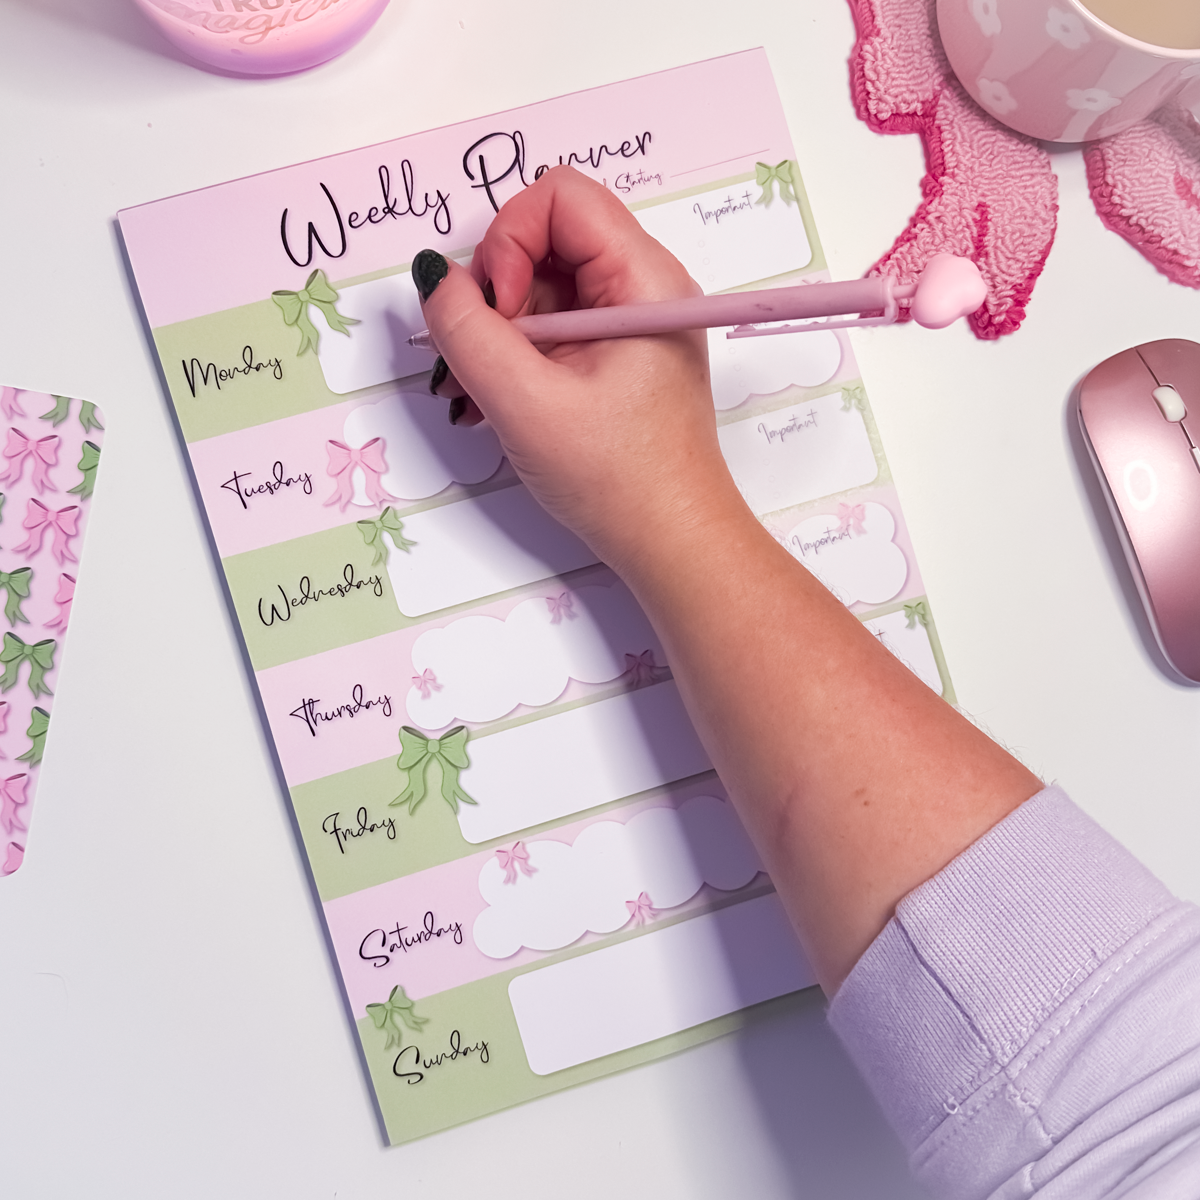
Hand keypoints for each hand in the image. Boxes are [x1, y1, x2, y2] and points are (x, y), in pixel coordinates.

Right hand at [412, 166, 742, 573]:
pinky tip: (491, 403)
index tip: (501, 313)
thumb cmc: (616, 480)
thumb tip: (433, 277)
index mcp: (643, 280)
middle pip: (546, 239)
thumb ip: (468, 332)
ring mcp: (629, 322)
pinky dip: (514, 356)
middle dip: (495, 291)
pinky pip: (552, 328)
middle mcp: (642, 287)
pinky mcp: (616, 356)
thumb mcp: (525, 404)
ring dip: (495, 332)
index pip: (559, 196)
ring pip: (541, 287)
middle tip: (477, 357)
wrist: (671, 545)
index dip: (509, 241)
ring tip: (471, 393)